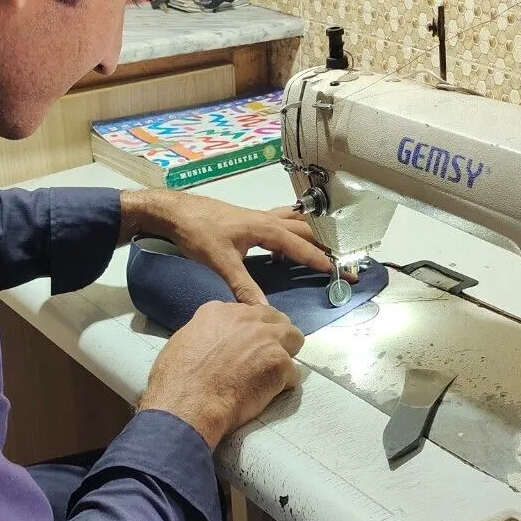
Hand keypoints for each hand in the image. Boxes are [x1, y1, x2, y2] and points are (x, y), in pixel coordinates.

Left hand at [120, 189, 333, 305]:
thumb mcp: (221, 262)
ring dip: (312, 236)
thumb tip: (264, 310)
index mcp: (266, 228)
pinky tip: (284, 253)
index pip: (303, 247)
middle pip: (307, 231)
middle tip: (343, 264)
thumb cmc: (198, 232)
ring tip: (325, 251)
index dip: (324, 262)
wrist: (176, 211)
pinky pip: (281, 225)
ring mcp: (259, 217)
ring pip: (296, 224)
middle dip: (327, 247)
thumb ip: (244, 287)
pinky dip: (291, 235)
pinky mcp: (250, 220)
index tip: (344, 274)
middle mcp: (268, 219)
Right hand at [138, 302, 303, 447]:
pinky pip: (294, 373)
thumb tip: (213, 342)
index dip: (249, 331)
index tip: (245, 346)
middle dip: (273, 336)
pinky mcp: (280, 363)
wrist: (188, 404)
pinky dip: (284, 385)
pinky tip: (268, 395)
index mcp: (219, 311)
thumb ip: (205, 333)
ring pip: (294, 338)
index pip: (248, 311)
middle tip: (264, 358)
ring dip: (286, 354)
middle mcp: (246, 318)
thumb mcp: (183, 342)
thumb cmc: (176, 380)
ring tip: (273, 374)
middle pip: (276, 319)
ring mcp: (267, 339)